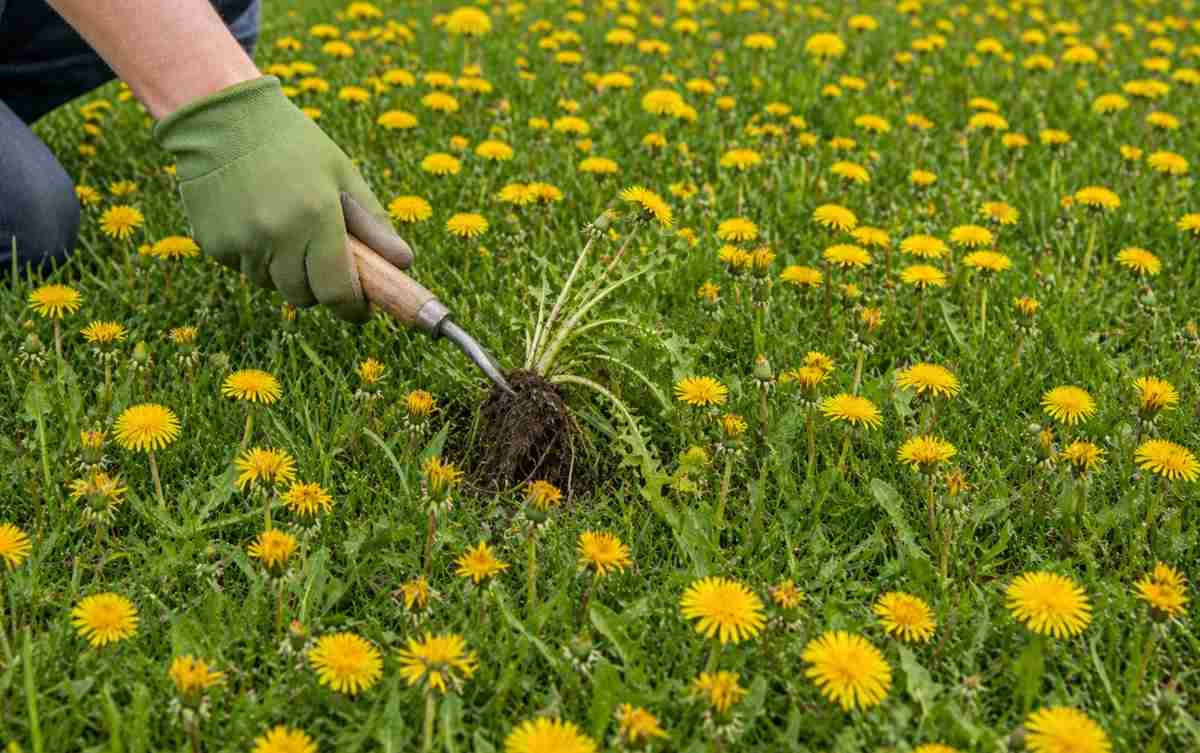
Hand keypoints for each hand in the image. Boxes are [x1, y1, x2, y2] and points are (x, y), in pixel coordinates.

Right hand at [154, 76, 411, 321]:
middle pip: (304, 296)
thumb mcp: (342, 174)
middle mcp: (277, 234)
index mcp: (317, 216)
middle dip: (319, 288)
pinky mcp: (213, 243)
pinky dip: (254, 257)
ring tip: (284, 226)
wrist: (222, 116)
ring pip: (272, 285)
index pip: (337, 291)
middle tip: (321, 259)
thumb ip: (373, 223)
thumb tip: (404, 263)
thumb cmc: (293, 143)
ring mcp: (241, 241)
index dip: (352, 308)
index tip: (361, 309)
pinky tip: (254, 219)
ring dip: (284, 271)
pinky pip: (242, 269)